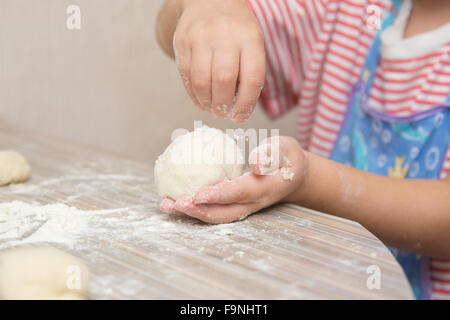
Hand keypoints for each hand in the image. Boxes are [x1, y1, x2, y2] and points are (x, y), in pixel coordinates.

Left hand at [159, 136, 307, 223]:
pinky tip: (175, 200)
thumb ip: (271, 153)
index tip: (197, 194)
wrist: (295, 177)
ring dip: (191, 214)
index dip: (218, 195)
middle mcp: (253, 204)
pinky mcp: (236, 206)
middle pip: (224, 213)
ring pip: (217, 216)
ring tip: (167, 205)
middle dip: (198, 211)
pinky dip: (194, 209)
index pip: (239, 193)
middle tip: (175, 203)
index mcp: (265, 188)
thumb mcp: (285, 148)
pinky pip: (214, 211)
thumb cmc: (288, 157)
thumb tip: (255, 162)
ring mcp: (244, 208)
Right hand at [173, 0, 264, 122]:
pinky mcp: (182, 42)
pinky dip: (194, 94)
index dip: (246, 104)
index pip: (251, 78)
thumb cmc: (236, 31)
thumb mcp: (252, 44)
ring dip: (207, 102)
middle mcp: (225, 35)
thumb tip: (237, 111)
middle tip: (223, 113)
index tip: (240, 117)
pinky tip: (201, 99)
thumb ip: (248, 74)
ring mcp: (200, 37)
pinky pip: (186, 77)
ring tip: (212, 107)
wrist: (209, 2)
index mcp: (249, 38)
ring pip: (202, 82)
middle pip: (224, 81)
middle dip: (223, 105)